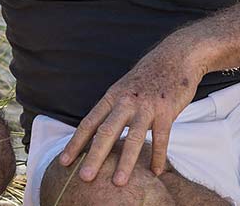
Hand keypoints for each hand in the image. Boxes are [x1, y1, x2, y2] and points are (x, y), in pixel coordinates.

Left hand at [58, 41, 201, 185]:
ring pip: (132, 138)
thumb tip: (98, 133)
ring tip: (119, 183)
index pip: (88, 123)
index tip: (64, 162)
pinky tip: (155, 172)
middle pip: (105, 132)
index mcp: (112, 97)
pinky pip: (161, 138)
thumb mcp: (124, 89)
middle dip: (94, 156)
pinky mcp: (166, 110)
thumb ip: (113, 109)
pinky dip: (158, 157)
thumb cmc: (148, 77)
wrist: (175, 57)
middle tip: (84, 178)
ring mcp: (146, 106)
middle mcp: (125, 101)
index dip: (75, 143)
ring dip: (125, 162)